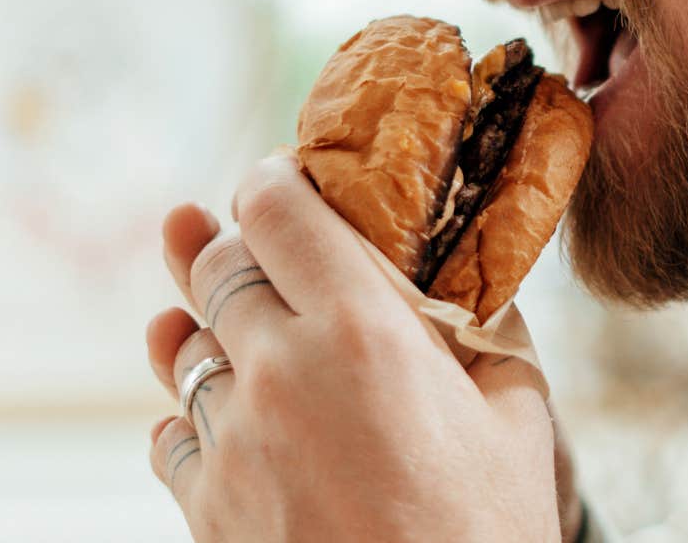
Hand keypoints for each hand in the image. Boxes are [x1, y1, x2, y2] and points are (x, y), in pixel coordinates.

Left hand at [142, 152, 561, 540]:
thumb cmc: (487, 533)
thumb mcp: (516, 413)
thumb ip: (487, 329)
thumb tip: (476, 273)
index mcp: (364, 329)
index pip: (274, 208)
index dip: (270, 181)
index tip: (280, 180)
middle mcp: (280, 369)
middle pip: (215, 266)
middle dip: (231, 245)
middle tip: (254, 245)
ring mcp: (231, 440)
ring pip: (185, 348)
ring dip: (205, 329)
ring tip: (221, 325)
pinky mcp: (203, 505)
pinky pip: (171, 434)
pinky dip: (191, 416)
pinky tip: (221, 417)